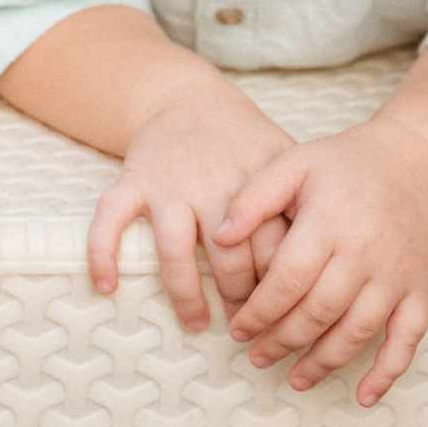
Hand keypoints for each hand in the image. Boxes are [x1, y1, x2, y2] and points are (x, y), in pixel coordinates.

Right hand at [87, 76, 294, 334]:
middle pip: (229, 257)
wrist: (185, 98)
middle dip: (238, 299)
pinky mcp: (134, 180)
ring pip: (176, 249)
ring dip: (187, 292)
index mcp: (255, 185)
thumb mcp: (281, 159)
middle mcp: (212, 187)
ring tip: (196, 323)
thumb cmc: (241, 139)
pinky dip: (103, 252)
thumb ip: (298, 204)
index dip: (279, 288)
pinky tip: (107, 287)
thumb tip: (324, 263)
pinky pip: (111, 219)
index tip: (283, 316)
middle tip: (246, 328)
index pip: (273, 249)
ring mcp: (170, 185)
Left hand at [213, 117, 427, 407]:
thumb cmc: (350, 162)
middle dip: (282, 342)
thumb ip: (254, 198)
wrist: (420, 158)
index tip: (237, 328)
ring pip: (356, 333)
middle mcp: (366, 252)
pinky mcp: (421, 288)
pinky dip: (388, 372)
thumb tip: (218, 236)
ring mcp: (397, 275)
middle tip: (256, 355)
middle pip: (317, 313)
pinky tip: (365, 396)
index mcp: (329, 222)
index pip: (287, 281)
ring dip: (323, 362)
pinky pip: (408, 339)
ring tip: (294, 377)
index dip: (259, 312)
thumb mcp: (295, 163)